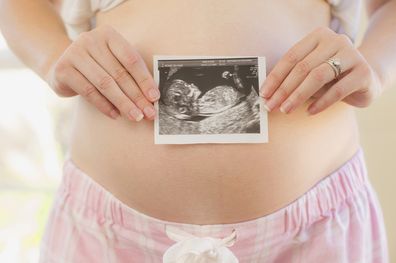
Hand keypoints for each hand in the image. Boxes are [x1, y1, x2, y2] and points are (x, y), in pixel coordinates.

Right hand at [45, 25, 159, 120]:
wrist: (64, 66)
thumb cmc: (98, 65)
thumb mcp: (114, 61)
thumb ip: (131, 73)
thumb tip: (152, 97)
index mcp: (108, 34)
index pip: (131, 59)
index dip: (144, 80)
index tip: (155, 98)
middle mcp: (90, 40)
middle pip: (119, 73)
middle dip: (137, 96)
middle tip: (148, 113)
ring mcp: (74, 53)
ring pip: (105, 84)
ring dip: (123, 103)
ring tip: (135, 116)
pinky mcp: (63, 70)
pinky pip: (89, 92)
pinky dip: (105, 105)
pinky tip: (116, 115)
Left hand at [259, 27, 381, 114]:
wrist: (367, 78)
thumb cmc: (331, 76)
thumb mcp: (311, 72)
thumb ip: (293, 78)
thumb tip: (269, 95)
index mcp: (318, 36)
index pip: (291, 57)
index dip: (275, 77)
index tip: (264, 93)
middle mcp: (336, 40)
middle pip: (303, 67)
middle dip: (283, 89)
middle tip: (271, 106)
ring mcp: (352, 54)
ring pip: (318, 76)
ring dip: (298, 96)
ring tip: (286, 109)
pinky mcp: (363, 72)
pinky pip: (337, 90)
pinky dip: (320, 102)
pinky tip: (309, 112)